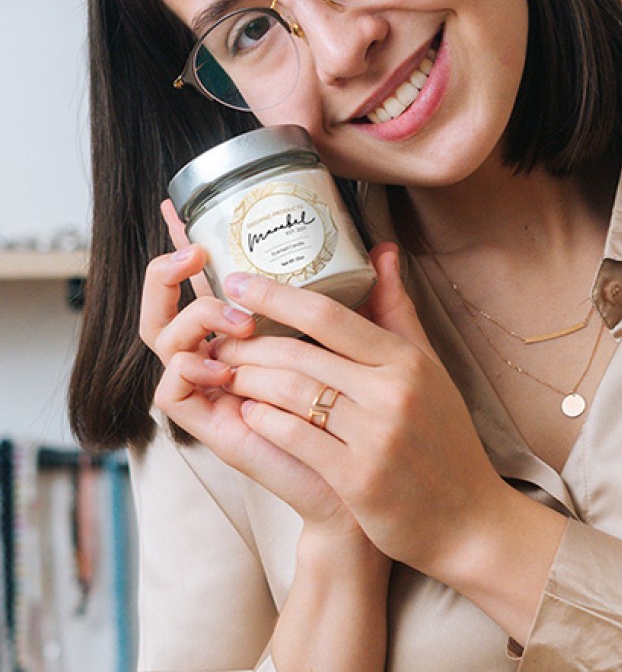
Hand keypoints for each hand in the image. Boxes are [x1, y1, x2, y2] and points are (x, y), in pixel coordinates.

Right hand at [139, 231, 359, 537]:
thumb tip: (385, 247)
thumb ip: (374, 301)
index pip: (205, 285)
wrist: (366, 486)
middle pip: (167, 307)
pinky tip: (221, 359)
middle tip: (196, 252)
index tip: (176, 208)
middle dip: (165, 274)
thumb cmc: (366, 418)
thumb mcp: (372, 350)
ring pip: (163, 340)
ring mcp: (215, 391)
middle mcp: (225, 359)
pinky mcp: (212, 426)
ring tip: (238, 317)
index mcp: (252, 338)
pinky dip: (188, 366)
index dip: (183, 249)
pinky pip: (171, 389)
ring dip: (192, 316)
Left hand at [216, 242, 511, 580]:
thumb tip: (381, 251)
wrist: (468, 518)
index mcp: (406, 360)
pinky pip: (295, 438)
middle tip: (219, 337)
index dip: (276, 295)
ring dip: (250, 381)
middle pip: (301, 354)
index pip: (330, 316)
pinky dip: (265, 422)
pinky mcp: (359, 480)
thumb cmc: (444, 438)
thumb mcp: (428, 369)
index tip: (238, 281)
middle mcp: (392, 392)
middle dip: (250, 344)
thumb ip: (397, 311)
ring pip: (291, 394)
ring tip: (226, 372)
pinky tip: (249, 413)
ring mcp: (376, 437)